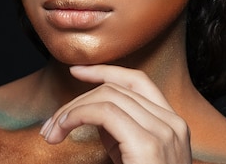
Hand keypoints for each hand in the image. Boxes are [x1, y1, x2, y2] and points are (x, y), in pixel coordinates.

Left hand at [39, 64, 191, 163]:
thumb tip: (91, 115)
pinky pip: (104, 111)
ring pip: (108, 96)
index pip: (138, 81)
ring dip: (71, 110)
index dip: (106, 71)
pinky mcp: (149, 145)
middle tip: (51, 125)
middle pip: (117, 88)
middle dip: (78, 99)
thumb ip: (119, 134)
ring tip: (52, 132)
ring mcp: (165, 132)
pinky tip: (62, 130)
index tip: (77, 72)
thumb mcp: (132, 159)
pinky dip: (76, 115)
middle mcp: (173, 123)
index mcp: (172, 125)